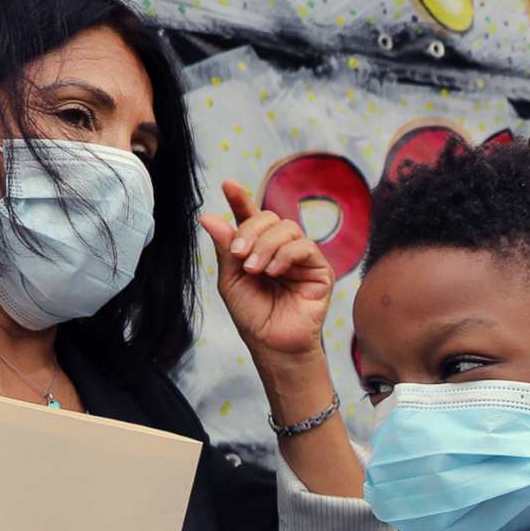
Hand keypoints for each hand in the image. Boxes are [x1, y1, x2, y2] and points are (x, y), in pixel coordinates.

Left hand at [199, 180, 335, 360]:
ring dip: (266, 245)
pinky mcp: (320, 269)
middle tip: (239, 255)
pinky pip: (304, 246)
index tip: (228, 185)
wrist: (273, 345)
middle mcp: (280, 248)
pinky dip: (284, 255)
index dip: (240, 199)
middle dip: (250, 231)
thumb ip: (225, 249)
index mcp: (258, 248)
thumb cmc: (253, 317)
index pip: (250, 217)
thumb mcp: (231, 281)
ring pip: (287, 228)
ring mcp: (301, 257)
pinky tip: (273, 272)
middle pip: (269, 217)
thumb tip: (209, 216)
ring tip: (255, 270)